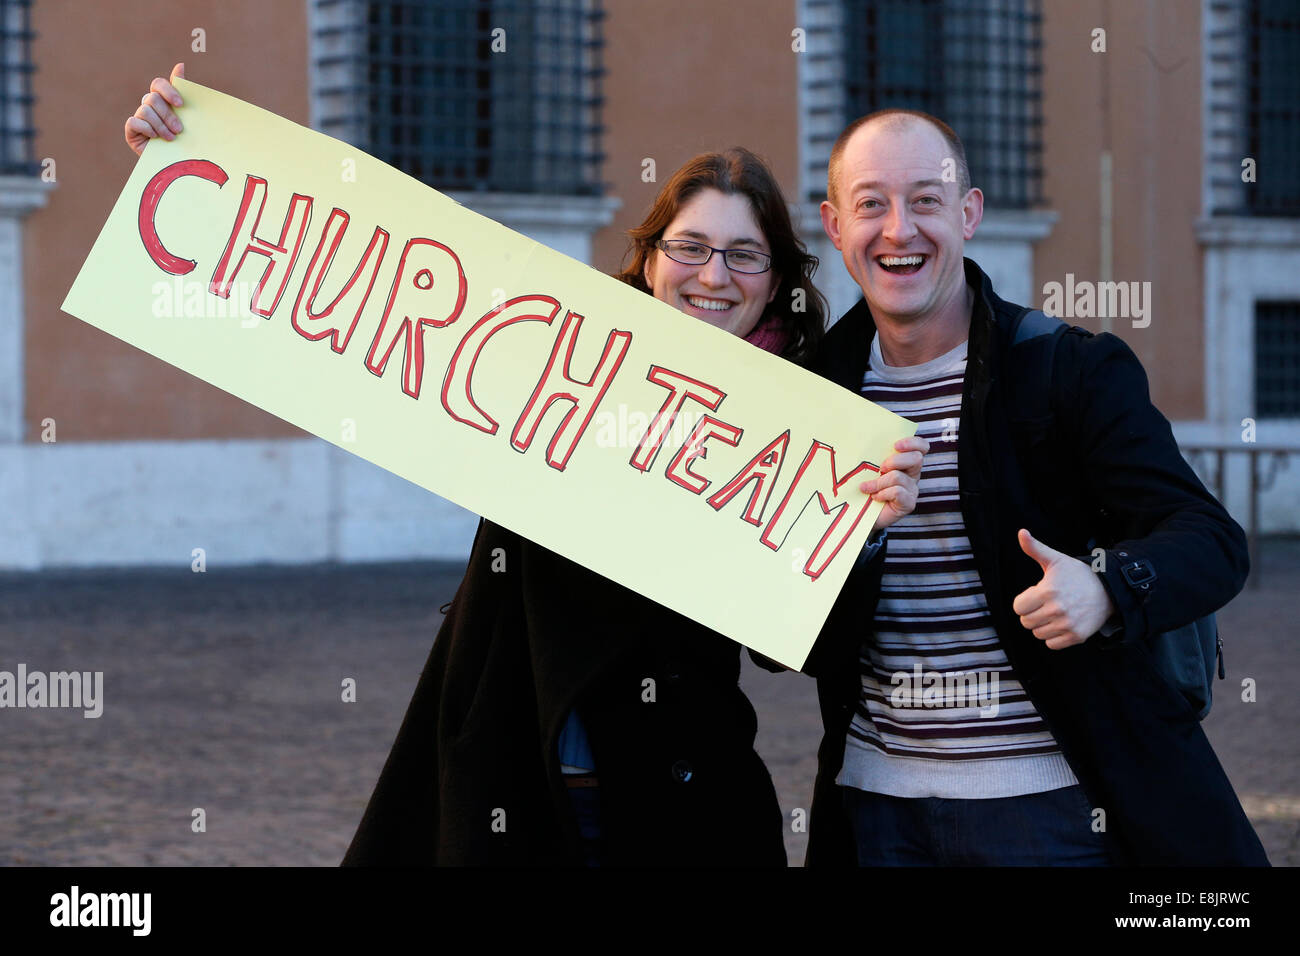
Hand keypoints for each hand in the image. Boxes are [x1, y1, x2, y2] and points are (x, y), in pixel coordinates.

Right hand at [125, 63, 185, 154]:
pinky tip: (155, 139)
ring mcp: (139, 117)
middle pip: (153, 98)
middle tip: (179, 130)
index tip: (181, 104)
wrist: (177, 163)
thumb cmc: (184, 138)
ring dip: (160, 126)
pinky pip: (135, 121)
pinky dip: (147, 130)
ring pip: (145, 110)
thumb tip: (181, 64)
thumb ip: (183, 91)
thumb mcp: (188, 117)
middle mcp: (148, 105)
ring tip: (170, 139)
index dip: (168, 90)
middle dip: (168, 115)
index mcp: (162, 99)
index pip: (158, 84)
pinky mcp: (131, 130)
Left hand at [861, 435, 928, 533]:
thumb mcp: (866, 467)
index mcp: (906, 461)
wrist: (860, 513)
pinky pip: (897, 492)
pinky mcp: (908, 503)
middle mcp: (912, 474)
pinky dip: (882, 493)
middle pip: (916, 458)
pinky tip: (875, 497)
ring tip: (867, 488)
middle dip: (895, 461)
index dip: (912, 443)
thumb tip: (858, 441)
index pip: (921, 447)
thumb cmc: (864, 486)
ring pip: (899, 477)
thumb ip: (869, 455)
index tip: (896, 445)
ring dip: (879, 482)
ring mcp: (912, 489)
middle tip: (880, 468)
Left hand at [1012, 528, 1115, 648]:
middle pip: (1026, 622)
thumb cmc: (1077, 574)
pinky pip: (1051, 644)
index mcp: (1047, 591)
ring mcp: (1067, 624)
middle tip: (1046, 604)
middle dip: (1032, 612)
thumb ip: (1035, 548)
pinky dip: (1054, 637)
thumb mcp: (1055, 559)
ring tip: (1054, 612)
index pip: (1018, 607)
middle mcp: (1057, 610)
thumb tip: (1021, 532)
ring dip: (1043, 625)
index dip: (1025, 601)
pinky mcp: (1077, 636)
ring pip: (1038, 634)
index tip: (1036, 595)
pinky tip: (1061, 623)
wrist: (1108, 589)